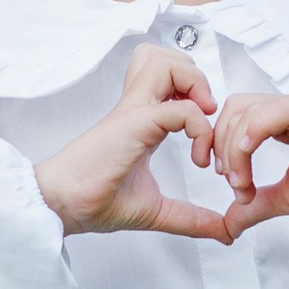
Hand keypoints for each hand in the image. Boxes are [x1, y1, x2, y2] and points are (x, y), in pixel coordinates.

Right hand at [33, 43, 231, 240]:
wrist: (64, 206)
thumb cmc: (96, 202)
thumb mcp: (157, 210)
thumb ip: (190, 217)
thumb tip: (223, 231)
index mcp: (141, 120)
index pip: (168, 79)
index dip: (196, 96)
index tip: (206, 142)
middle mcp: (137, 108)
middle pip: (164, 56)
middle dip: (195, 76)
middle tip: (206, 113)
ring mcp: (134, 111)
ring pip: (165, 62)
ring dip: (194, 84)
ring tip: (202, 117)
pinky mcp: (135, 122)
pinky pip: (181, 107)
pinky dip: (200, 127)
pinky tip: (198, 154)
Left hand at [204, 89, 288, 239]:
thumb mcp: (288, 198)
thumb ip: (256, 204)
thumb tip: (227, 224)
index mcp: (287, 119)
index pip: (238, 115)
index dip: (221, 145)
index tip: (229, 182)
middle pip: (236, 108)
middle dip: (220, 147)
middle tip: (233, 185)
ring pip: (248, 111)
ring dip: (233, 150)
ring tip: (243, 185)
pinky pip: (273, 114)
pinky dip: (250, 136)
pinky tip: (247, 163)